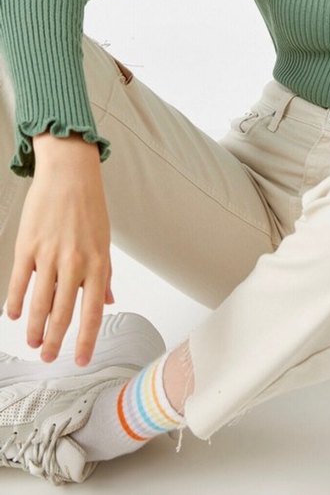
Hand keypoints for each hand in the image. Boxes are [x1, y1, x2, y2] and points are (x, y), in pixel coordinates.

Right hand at [4, 135, 114, 365]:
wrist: (70, 175)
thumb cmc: (90, 208)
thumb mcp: (104, 242)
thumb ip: (105, 274)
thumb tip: (109, 301)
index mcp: (97, 263)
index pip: (92, 311)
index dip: (86, 339)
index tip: (82, 359)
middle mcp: (74, 262)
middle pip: (62, 312)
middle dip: (54, 340)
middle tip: (48, 357)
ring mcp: (49, 255)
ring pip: (39, 302)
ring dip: (34, 327)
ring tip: (32, 342)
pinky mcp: (28, 246)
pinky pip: (19, 281)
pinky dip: (16, 301)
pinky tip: (14, 315)